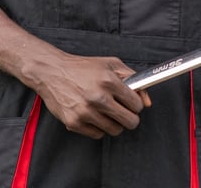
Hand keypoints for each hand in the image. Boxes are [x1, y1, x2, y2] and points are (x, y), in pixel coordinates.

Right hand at [34, 53, 151, 138]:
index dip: (136, 104)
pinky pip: (98, 134)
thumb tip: (148, 101)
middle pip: (130, 122)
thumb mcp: (111, 65)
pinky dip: (99, 127)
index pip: (137, 105)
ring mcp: (85, 112)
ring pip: (115, 130)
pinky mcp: (74, 123)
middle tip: (123, 111)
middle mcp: (98, 97)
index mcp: (109, 81)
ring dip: (114, 122)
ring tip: (107, 111)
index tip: (131, 103)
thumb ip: (134, 79)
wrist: (52, 72)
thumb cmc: (82, 68)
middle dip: (130, 117)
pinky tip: (93, 115)